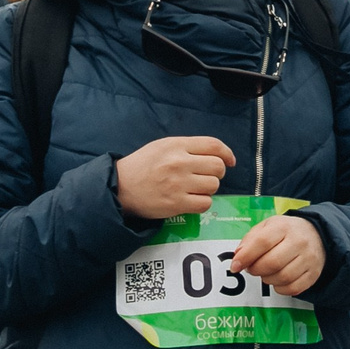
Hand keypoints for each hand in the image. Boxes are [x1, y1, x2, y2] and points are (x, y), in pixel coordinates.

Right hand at [115, 136, 234, 220]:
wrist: (119, 187)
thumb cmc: (142, 166)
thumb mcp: (162, 146)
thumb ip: (187, 148)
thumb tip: (217, 154)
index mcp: (176, 145)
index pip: (213, 145)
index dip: (227, 154)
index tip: (230, 161)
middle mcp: (179, 162)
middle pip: (218, 167)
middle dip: (216, 173)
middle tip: (205, 177)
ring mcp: (178, 184)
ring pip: (213, 185)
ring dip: (208, 189)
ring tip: (194, 189)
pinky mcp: (176, 203)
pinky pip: (205, 203)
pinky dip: (202, 203)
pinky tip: (191, 200)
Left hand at [230, 213, 325, 296]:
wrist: (317, 234)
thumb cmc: (287, 232)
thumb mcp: (267, 226)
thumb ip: (250, 240)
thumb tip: (238, 257)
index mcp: (284, 227)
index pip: (262, 242)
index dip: (245, 256)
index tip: (235, 266)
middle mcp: (299, 242)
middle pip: (272, 263)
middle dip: (256, 270)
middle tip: (252, 268)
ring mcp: (309, 258)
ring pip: (283, 277)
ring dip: (268, 279)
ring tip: (266, 273)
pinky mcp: (313, 273)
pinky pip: (293, 288)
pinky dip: (280, 288)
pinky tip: (278, 280)